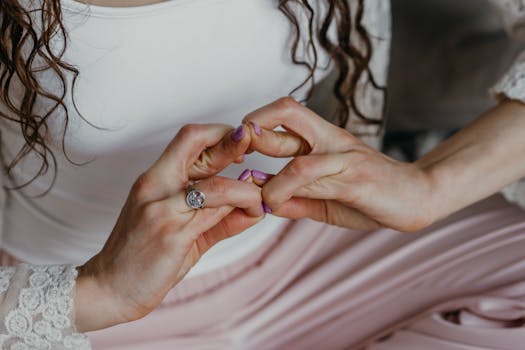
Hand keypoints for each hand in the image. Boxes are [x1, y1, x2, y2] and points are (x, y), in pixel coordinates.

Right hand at [75, 124, 263, 331]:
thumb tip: (254, 207)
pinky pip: (215, 215)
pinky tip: (253, 213)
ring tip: (261, 197)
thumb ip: (218, 218)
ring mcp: (163, 210)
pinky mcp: (173, 235)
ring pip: (217, 186)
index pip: (188, 138)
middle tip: (253, 146)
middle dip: (231, 141)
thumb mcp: (181, 230)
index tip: (240, 144)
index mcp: (153, 180)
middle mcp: (155, 188)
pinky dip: (242, 209)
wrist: (109, 289)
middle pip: (194, 143)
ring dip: (248, 189)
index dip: (218, 133)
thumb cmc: (141, 257)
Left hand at [243, 97, 435, 231]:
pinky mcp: (356, 178)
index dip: (255, 123)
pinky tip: (275, 203)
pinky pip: (316, 180)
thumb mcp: (325, 201)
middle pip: (288, 110)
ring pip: (298, 158)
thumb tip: (262, 201)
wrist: (416, 198)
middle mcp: (330, 139)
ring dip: (269, 180)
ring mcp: (344, 156)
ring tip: (255, 196)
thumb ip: (296, 200)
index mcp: (322, 139)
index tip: (236, 147)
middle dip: (255, 125)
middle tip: (237, 148)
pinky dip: (287, 191)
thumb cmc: (370, 197)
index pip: (284, 113)